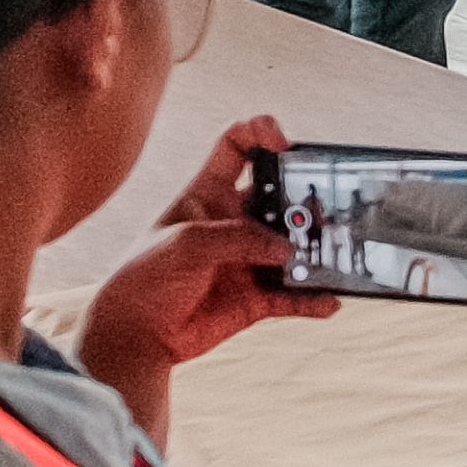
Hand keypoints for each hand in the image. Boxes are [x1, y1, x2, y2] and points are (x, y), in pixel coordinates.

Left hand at [81, 113, 334, 394]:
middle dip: (303, 199)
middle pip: (279, 197)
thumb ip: (238, 239)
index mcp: (207, 194)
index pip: (236, 146)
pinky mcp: (255, 297)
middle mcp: (232, 223)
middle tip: (318, 210)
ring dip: (314, 251)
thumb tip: (287, 250)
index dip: (260, 133)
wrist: (135, 334)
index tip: (284, 142)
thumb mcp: (186, 244)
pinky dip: (314, 299)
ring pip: (293, 248)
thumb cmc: (146, 277)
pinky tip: (330, 301)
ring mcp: (247, 260)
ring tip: (331, 256)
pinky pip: (294, 296)